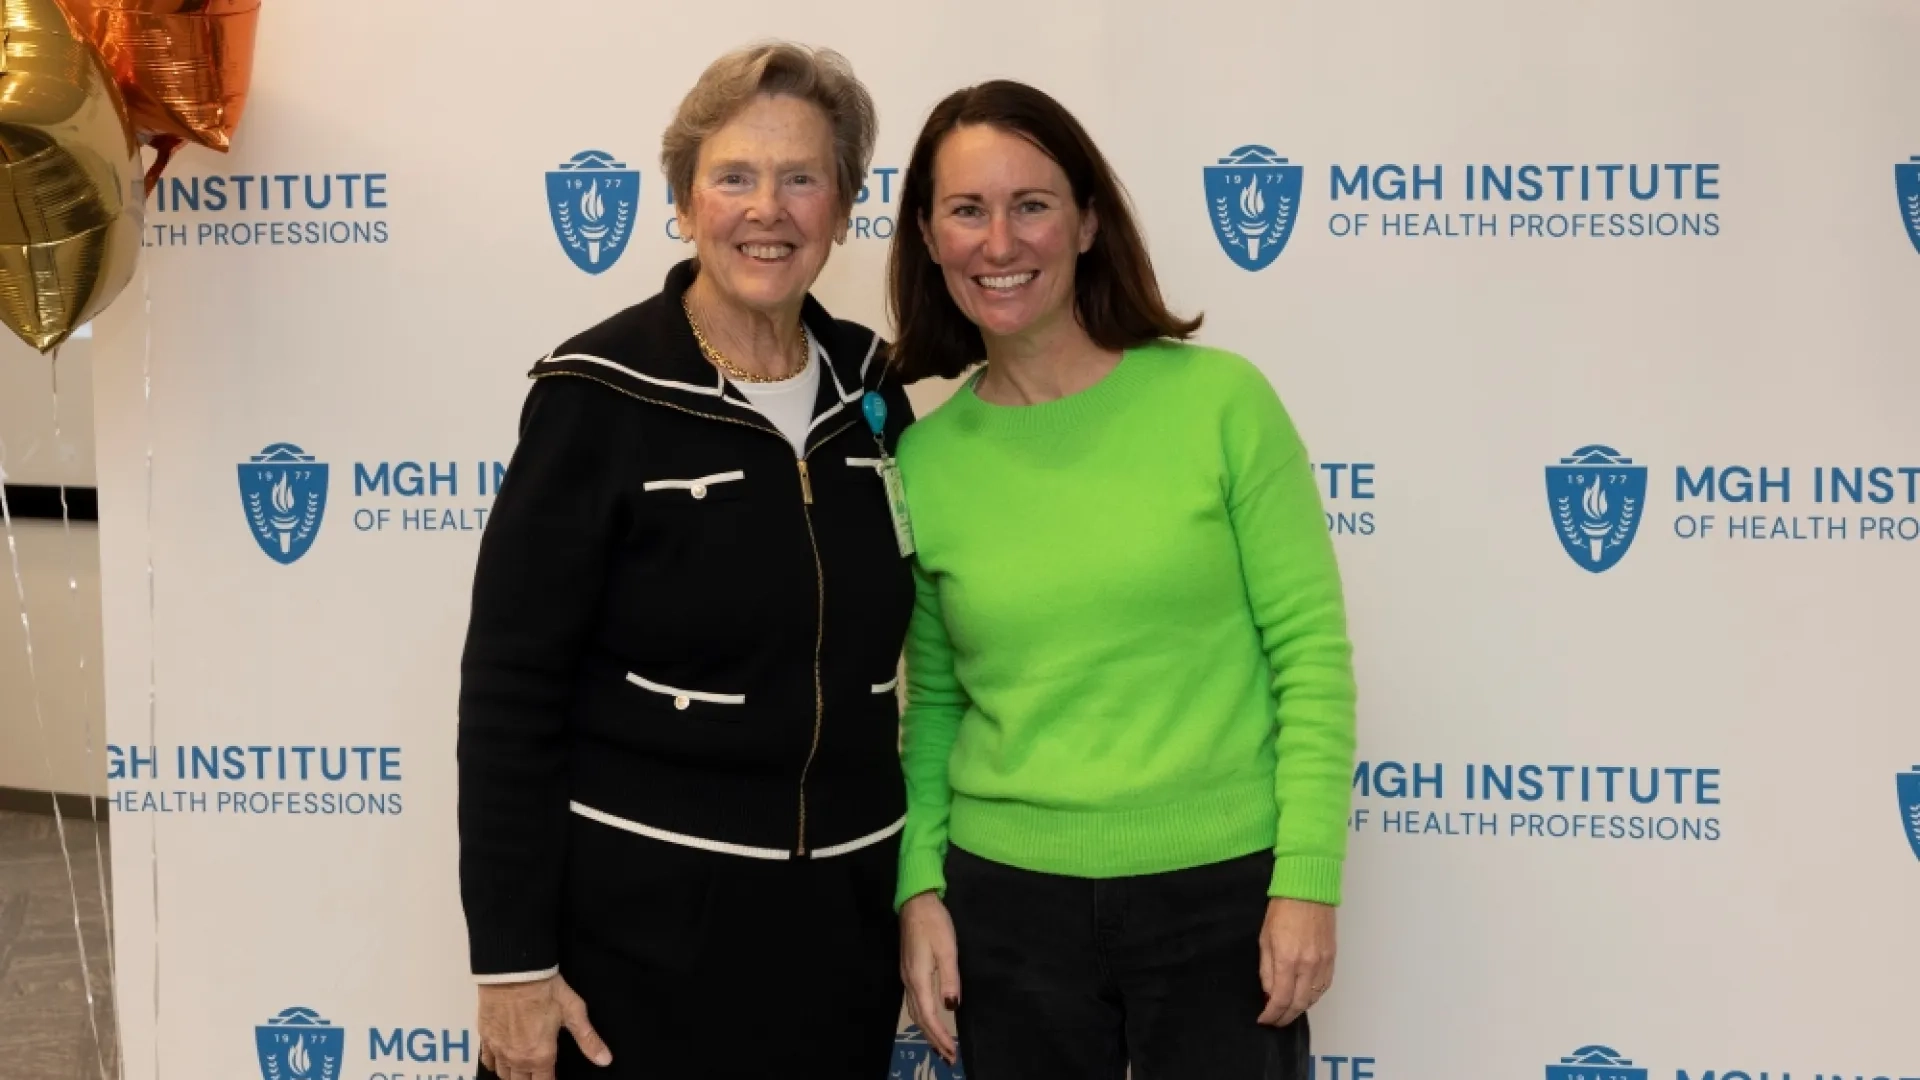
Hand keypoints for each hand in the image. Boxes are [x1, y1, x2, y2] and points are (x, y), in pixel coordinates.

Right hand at [476, 975, 610, 1079]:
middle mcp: (517, 1058)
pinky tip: (502, 1059)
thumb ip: (588, 1039)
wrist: (513, 971)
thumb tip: (605, 1060)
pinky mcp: (485, 1037)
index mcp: (540, 1055)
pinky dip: (496, 1064)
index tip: (553, 1077)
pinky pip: (488, 1061)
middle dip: (531, 1079)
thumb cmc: (544, 989)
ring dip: (514, 1075)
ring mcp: (499, 1049)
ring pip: (504, 1075)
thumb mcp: (573, 1011)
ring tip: (523, 1069)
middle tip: (539, 1072)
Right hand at [900, 891, 960, 1064]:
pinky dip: (923, 1018)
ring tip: (940, 1046)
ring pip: (915, 1012)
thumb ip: (950, 978)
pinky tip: (930, 1020)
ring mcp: (907, 976)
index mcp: (918, 978)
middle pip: (919, 1018)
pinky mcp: (909, 971)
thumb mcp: (947, 949)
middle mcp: (909, 981)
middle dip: (933, 1039)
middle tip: (948, 1058)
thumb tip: (951, 1006)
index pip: (928, 1015)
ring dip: (927, 1031)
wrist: (915, 903)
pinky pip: (914, 1003)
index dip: (940, 1035)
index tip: (952, 1052)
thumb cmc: (934, 923)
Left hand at [1257, 897, 1335, 1026]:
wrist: (1308, 890)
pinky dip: (1314, 997)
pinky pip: (1325, 986)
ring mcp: (1323, 962)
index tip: (1264, 1019)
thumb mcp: (1264, 939)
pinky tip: (1305, 997)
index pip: (1280, 999)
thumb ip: (1266, 969)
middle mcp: (1308, 965)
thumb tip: (1268, 992)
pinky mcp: (1332, 958)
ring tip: (1288, 1011)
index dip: (1272, 1014)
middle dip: (1285, 1017)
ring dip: (1300, 1009)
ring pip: (1314, 998)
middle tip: (1275, 1021)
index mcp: (1287, 959)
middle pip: (1298, 1004)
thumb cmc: (1283, 909)